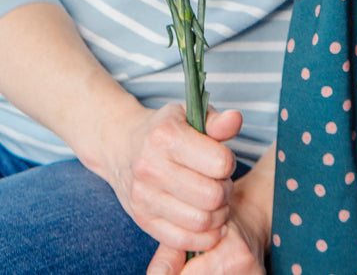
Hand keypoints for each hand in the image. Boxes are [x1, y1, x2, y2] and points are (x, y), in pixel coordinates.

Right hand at [100, 103, 241, 255]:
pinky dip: (204, 237)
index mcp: (166, 136)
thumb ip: (216, 121)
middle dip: (226, 191)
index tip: (223, 160)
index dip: (229, 162)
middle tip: (222, 184)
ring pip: (200, 221)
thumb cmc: (163, 130)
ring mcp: (145, 197)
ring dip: (218, 215)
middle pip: (212, 195)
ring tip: (215, 202)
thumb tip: (235, 120)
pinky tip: (208, 222)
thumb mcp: (188, 114)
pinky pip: (182, 240)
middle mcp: (152, 167)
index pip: (220, 162)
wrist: (121, 145)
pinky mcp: (143, 220)